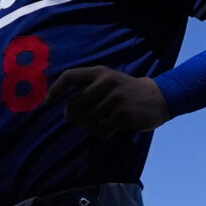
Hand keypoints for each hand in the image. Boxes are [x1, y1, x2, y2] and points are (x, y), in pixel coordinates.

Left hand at [48, 66, 168, 136]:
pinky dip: (103, 133)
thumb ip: (88, 89)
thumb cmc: (126, 92)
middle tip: (78, 120)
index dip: (55, 90)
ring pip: (87, 120)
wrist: (158, 97)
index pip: (69, 77)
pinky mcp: (123, 114)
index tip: (48, 104)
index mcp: (99, 72)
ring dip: (90, 127)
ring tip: (100, 123)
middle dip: (73, 116)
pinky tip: (111, 129)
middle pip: (74, 104)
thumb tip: (65, 110)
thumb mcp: (108, 81)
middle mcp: (106, 82)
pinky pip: (102, 130)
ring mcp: (115, 98)